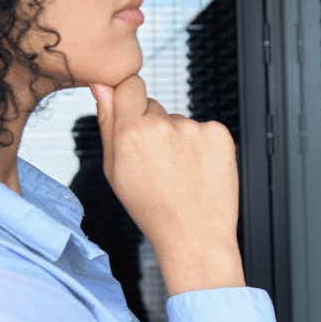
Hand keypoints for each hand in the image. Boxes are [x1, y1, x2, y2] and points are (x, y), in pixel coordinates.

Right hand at [89, 74, 243, 294]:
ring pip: (179, 122)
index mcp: (131, 132)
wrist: (194, 235)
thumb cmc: (151, 207)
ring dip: (178, 140)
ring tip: (179, 174)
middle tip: (157, 165)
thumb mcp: (115, 170)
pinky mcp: (219, 134)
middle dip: (152, 128)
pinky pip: (204, 130)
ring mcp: (194, 128)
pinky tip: (198, 171)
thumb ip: (107, 123)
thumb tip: (101, 85)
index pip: (129, 85)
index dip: (130, 101)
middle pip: (154, 107)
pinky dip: (202, 146)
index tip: (133, 118)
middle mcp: (163, 125)